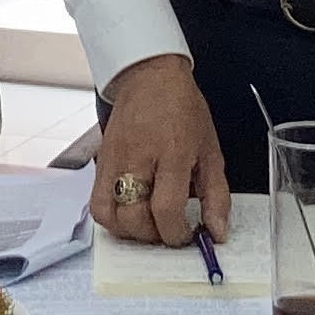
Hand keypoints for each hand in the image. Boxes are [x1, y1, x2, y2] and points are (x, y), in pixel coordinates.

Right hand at [89, 55, 231, 246]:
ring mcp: (115, 161)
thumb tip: (217, 231)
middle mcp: (139, 159)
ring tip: (149, 224)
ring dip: (131, 232)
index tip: (188, 235)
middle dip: (155, 236)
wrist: (150, 78)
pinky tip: (130, 214)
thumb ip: (216, 195)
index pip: (167, 209)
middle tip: (170, 230)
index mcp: (172, 153)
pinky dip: (112, 220)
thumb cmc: (182, 110)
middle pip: (135, 218)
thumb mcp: (211, 150)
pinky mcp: (100, 163)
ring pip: (111, 217)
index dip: (178, 233)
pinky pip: (96, 205)